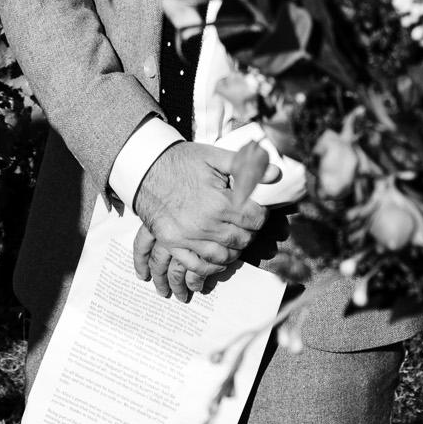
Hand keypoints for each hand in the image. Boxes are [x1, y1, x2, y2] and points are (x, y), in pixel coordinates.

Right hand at [131, 141, 268, 296]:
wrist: (146, 168)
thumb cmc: (183, 161)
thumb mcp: (215, 156)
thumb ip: (246, 166)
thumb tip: (276, 173)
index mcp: (220, 202)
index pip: (255, 219)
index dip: (262, 214)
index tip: (259, 210)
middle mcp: (205, 224)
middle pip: (242, 240)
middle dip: (250, 233)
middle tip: (248, 223)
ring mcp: (188, 237)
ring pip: (223, 256)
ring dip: (234, 250)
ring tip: (235, 238)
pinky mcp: (173, 244)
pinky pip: (196, 266)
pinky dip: (211, 267)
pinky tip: (217, 259)